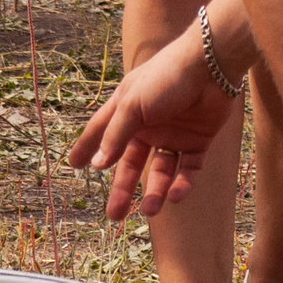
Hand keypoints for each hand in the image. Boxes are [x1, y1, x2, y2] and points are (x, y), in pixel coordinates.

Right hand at [68, 26, 238, 219]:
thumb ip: (116, 134)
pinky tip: (176, 196)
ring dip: (154, 191)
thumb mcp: (132, 104)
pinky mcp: (198, 141)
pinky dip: (182, 184)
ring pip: (161, 171)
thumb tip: (98, 164)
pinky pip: (188, 169)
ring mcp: (174, 134)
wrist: (209, 66)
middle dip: (122, 188)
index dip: (87, 148)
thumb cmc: (165, 77)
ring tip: (149, 210)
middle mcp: (149, 125)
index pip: (102, 132)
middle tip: (113, 215)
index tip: (74, 165)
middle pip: (132, 162)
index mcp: (127, 110)